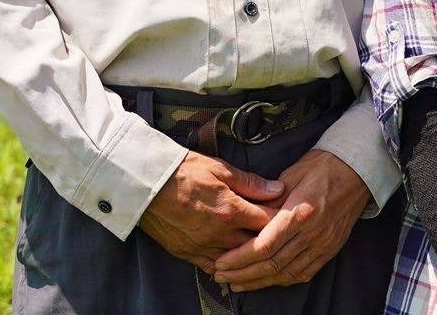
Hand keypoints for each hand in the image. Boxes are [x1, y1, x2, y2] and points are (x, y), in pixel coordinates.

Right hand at [139, 152, 283, 272]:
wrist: (146, 184)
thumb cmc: (183, 171)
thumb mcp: (220, 168)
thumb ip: (251, 183)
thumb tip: (278, 189)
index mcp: (231, 210)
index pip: (268, 222)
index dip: (282, 219)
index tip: (290, 215)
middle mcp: (220, 233)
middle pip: (256, 245)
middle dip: (269, 239)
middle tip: (279, 234)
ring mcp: (204, 247)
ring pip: (237, 260)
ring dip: (249, 255)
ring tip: (260, 250)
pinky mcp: (188, 254)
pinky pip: (214, 268)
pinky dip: (226, 266)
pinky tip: (234, 264)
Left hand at [212, 149, 369, 290]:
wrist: (357, 170)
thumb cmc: (321, 166)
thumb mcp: (290, 174)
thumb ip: (269, 199)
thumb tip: (247, 217)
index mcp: (300, 212)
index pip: (265, 245)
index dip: (240, 258)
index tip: (221, 262)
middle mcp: (312, 233)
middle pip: (272, 264)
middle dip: (243, 274)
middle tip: (221, 276)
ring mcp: (323, 244)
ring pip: (287, 273)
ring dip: (259, 281)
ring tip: (237, 283)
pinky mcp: (330, 249)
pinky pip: (304, 273)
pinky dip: (283, 280)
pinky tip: (266, 281)